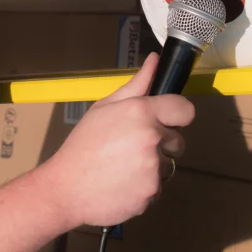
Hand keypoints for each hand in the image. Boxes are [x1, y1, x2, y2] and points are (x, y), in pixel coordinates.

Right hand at [37, 53, 193, 227]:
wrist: (65, 189)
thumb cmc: (83, 145)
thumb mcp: (104, 108)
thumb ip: (136, 85)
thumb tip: (155, 60)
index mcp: (141, 112)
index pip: (185, 110)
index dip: (177, 116)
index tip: (166, 123)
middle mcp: (152, 137)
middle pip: (178, 141)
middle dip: (162, 145)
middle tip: (132, 149)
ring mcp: (153, 166)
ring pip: (168, 166)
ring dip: (153, 168)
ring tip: (124, 168)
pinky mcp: (152, 191)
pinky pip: (158, 187)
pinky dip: (145, 188)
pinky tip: (123, 185)